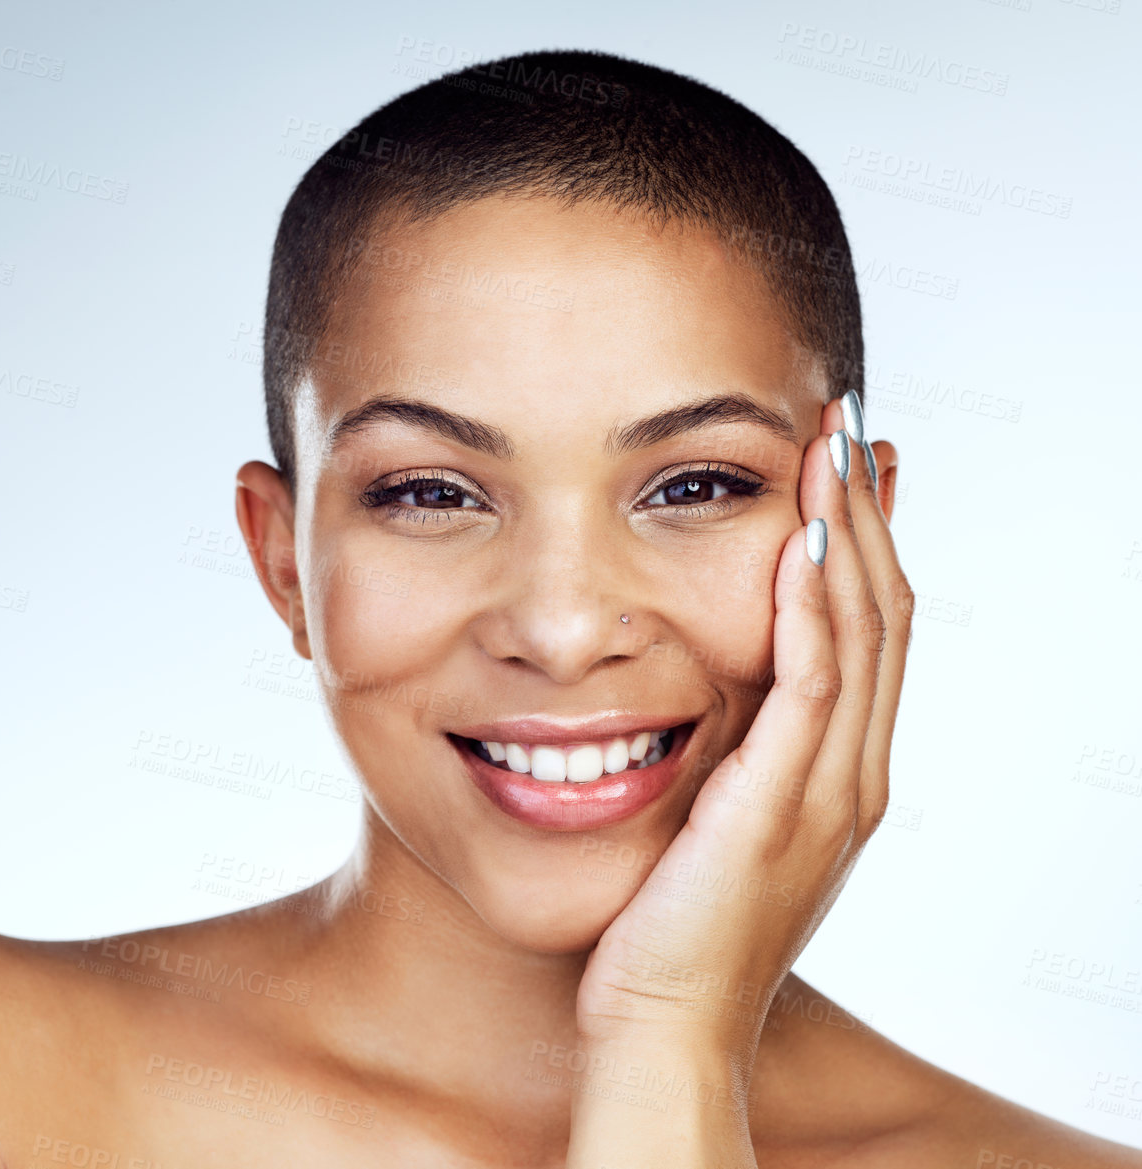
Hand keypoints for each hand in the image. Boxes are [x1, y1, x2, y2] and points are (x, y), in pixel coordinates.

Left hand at [572, 392, 913, 1056]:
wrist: (663, 1023)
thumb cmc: (667, 926)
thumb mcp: (710, 820)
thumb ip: (726, 755)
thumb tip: (698, 692)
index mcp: (836, 774)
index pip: (870, 634)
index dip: (867, 546)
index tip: (848, 470)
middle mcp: (850, 776)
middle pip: (884, 617)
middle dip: (869, 517)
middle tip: (852, 426)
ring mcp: (826, 794)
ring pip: (862, 637)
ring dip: (850, 536)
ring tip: (832, 449)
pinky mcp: (780, 809)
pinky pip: (809, 690)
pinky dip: (810, 610)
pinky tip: (798, 543)